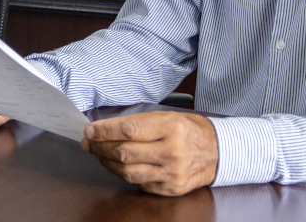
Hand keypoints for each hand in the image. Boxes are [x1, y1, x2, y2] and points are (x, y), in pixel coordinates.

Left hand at [81, 111, 218, 196]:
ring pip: (127, 172)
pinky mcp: (170, 188)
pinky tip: (117, 165)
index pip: (129, 130)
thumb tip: (105, 129)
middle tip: (89, 143)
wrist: (217, 153)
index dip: (104, 131)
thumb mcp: (167, 117)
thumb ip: (138, 123)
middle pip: (124, 152)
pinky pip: (138, 183)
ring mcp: (171, 173)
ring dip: (107, 162)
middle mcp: (171, 151)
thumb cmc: (188, 131)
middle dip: (100, 147)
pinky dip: (124, 174)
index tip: (89, 131)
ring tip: (99, 154)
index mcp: (170, 128)